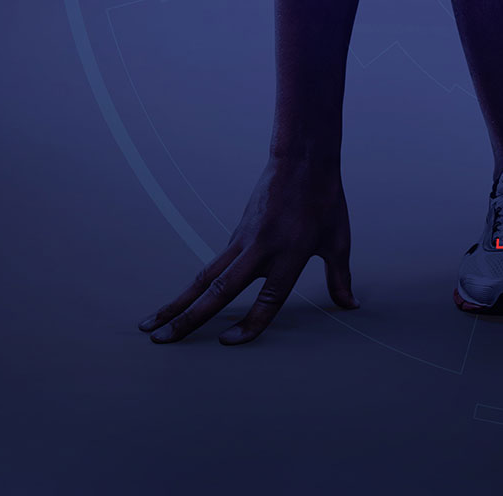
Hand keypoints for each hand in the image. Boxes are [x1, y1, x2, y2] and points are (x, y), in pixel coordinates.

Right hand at [138, 157, 356, 344]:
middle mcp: (261, 249)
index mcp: (291, 254)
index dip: (250, 324)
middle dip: (189, 318)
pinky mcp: (235, 234)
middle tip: (162, 341)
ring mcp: (243, 241)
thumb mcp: (338, 240)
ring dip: (177, 303)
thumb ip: (340, 277)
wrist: (301, 159)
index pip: (268, 299)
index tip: (227, 343)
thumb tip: (351, 305)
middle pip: (220, 290)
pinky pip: (211, 265)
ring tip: (151, 326)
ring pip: (204, 278)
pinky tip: (178, 304)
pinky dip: (194, 287)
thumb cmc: (325, 201)